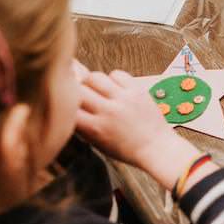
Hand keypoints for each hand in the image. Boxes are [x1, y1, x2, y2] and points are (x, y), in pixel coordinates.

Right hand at [75, 70, 203, 189]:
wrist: (157, 148)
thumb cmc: (127, 149)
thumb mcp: (99, 144)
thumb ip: (83, 127)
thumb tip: (69, 109)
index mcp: (96, 128)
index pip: (69, 109)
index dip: (65, 106)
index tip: (67, 105)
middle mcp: (108, 111)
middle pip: (79, 89)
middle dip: (76, 91)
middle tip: (81, 95)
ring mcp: (124, 99)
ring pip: (95, 76)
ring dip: (92, 82)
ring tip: (96, 89)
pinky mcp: (137, 90)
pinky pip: (117, 74)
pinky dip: (112, 78)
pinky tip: (115, 87)